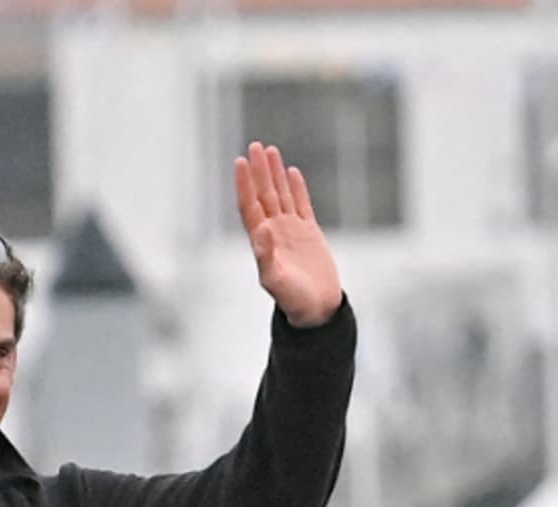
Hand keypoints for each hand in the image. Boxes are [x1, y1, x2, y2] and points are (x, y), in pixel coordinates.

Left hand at [236, 144, 342, 325]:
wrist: (316, 310)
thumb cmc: (293, 301)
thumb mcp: (276, 281)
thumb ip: (266, 256)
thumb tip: (260, 230)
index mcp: (262, 241)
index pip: (250, 205)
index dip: (245, 184)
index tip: (240, 162)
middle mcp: (274, 232)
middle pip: (263, 194)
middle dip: (259, 171)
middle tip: (255, 146)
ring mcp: (291, 231)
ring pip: (280, 195)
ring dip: (275, 174)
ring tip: (270, 151)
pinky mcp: (309, 233)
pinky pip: (301, 204)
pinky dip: (296, 188)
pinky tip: (292, 172)